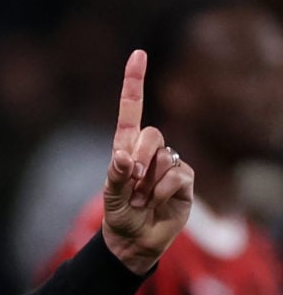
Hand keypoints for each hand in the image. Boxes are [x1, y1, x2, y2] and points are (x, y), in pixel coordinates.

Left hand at [101, 49, 193, 273]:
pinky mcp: (185, 180)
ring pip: (164, 155)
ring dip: (149, 181)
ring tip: (141, 199)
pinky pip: (177, 174)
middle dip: (140, 157)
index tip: (138, 53)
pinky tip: (155, 202)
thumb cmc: (118, 215)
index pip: (131, 109)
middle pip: (151, 133)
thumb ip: (116, 175)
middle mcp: (149, 151)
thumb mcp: (110, 196)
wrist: (135, 240)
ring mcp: (168, 164)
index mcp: (126, 147)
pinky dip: (163, 190)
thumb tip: (124, 156)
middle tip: (132, 182)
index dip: (134, 82)